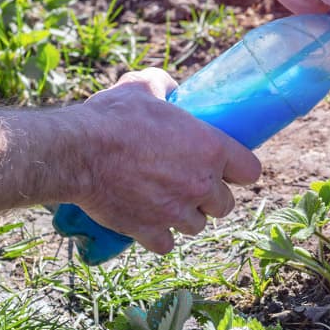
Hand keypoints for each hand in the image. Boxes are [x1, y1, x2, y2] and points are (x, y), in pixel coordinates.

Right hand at [73, 68, 260, 253]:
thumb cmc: (113, 117)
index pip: (251, 171)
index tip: (228, 168)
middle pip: (225, 204)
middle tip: (191, 184)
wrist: (77, 151)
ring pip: (197, 225)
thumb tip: (171, 86)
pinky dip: (159, 235)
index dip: (240, 171)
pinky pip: (167, 244)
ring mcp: (176, 211)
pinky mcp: (150, 230)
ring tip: (168, 201)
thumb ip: (164, 85)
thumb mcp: (143, 87)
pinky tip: (149, 222)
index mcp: (211, 149)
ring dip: (186, 216)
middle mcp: (201, 184)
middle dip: (211, 197)